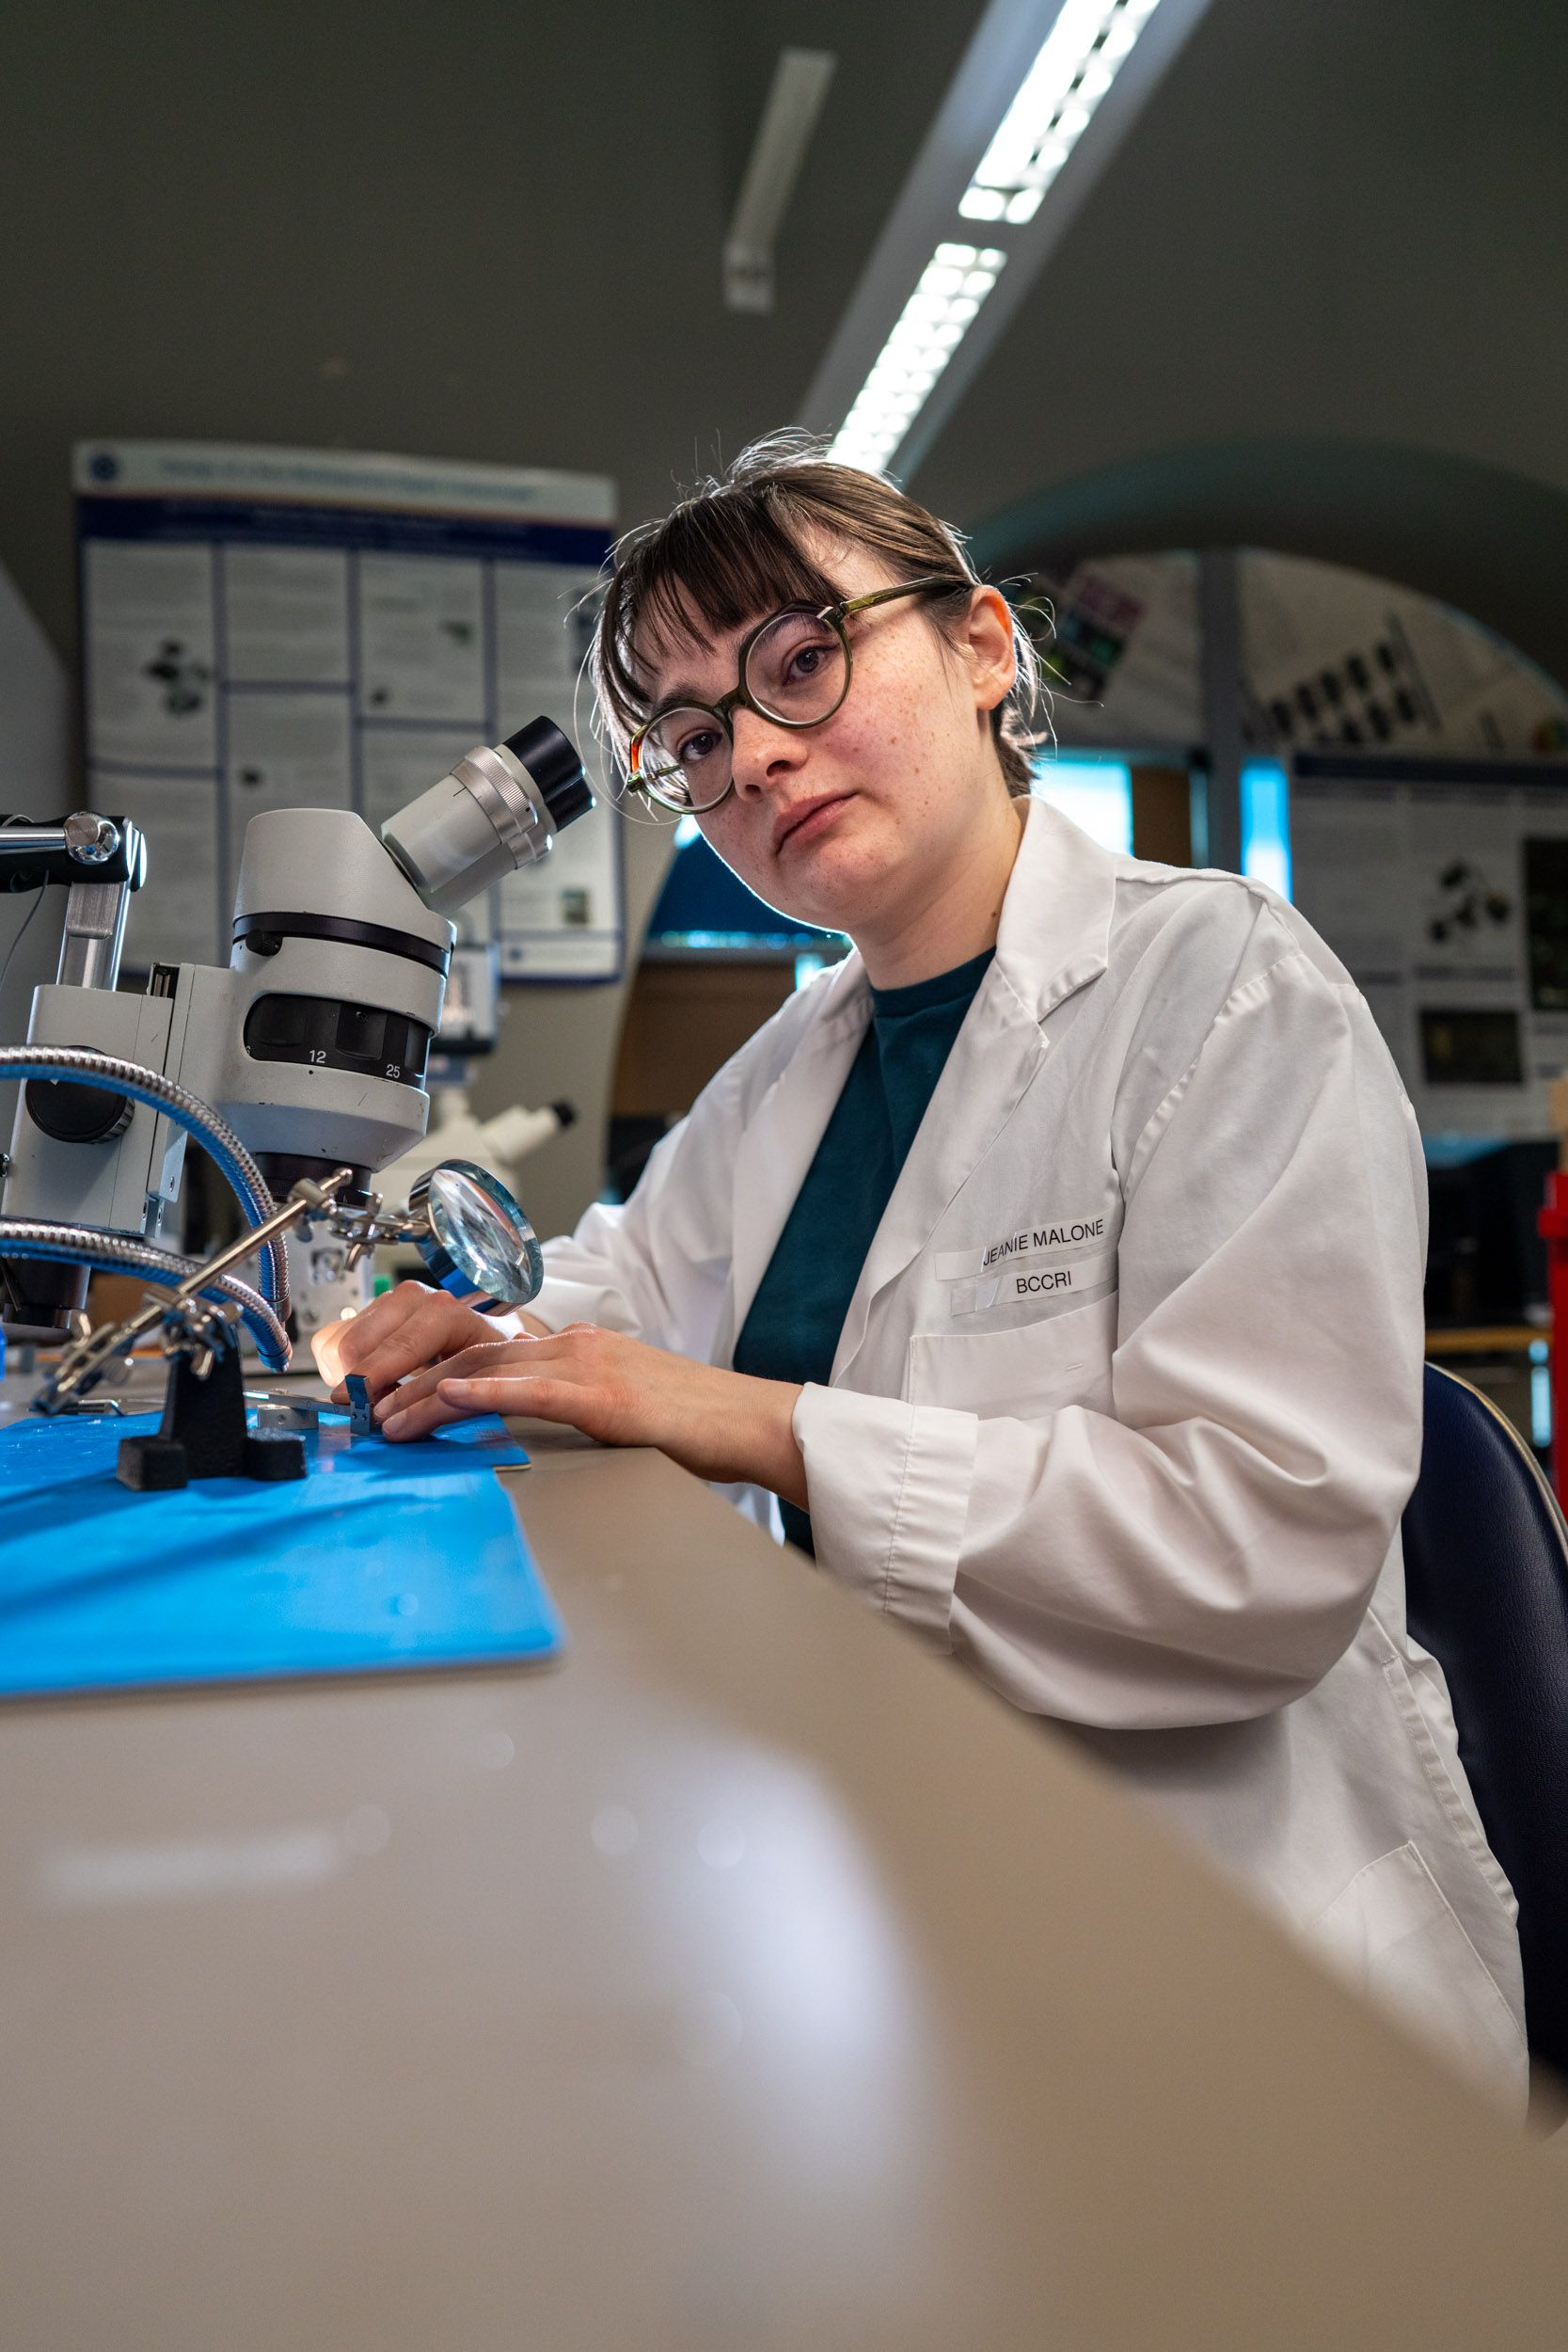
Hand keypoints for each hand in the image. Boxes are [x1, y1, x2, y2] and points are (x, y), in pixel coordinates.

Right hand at [311, 1279, 550, 1403]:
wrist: (484, 1333)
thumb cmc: (485, 1356)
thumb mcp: (482, 1376)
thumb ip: (452, 1394)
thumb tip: (409, 1418)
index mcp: (444, 1311)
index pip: (396, 1347)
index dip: (369, 1380)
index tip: (353, 1405)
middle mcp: (411, 1299)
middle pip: (355, 1346)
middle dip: (355, 1386)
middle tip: (372, 1411)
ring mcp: (386, 1301)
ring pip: (337, 1344)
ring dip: (346, 1377)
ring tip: (378, 1394)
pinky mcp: (367, 1310)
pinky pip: (329, 1340)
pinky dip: (338, 1366)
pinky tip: (367, 1379)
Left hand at [376, 1322, 807, 1506]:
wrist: (746, 1423)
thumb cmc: (692, 1424)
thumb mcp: (618, 1406)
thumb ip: (571, 1405)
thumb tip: (529, 1423)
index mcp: (577, 1348)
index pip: (487, 1352)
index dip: (432, 1371)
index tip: (394, 1394)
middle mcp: (575, 1346)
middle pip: (473, 1356)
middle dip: (413, 1383)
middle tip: (370, 1410)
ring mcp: (589, 1366)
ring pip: (489, 1370)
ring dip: (429, 1394)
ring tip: (390, 1418)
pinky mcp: (604, 1397)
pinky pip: (530, 1391)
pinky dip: (482, 1392)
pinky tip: (450, 1399)